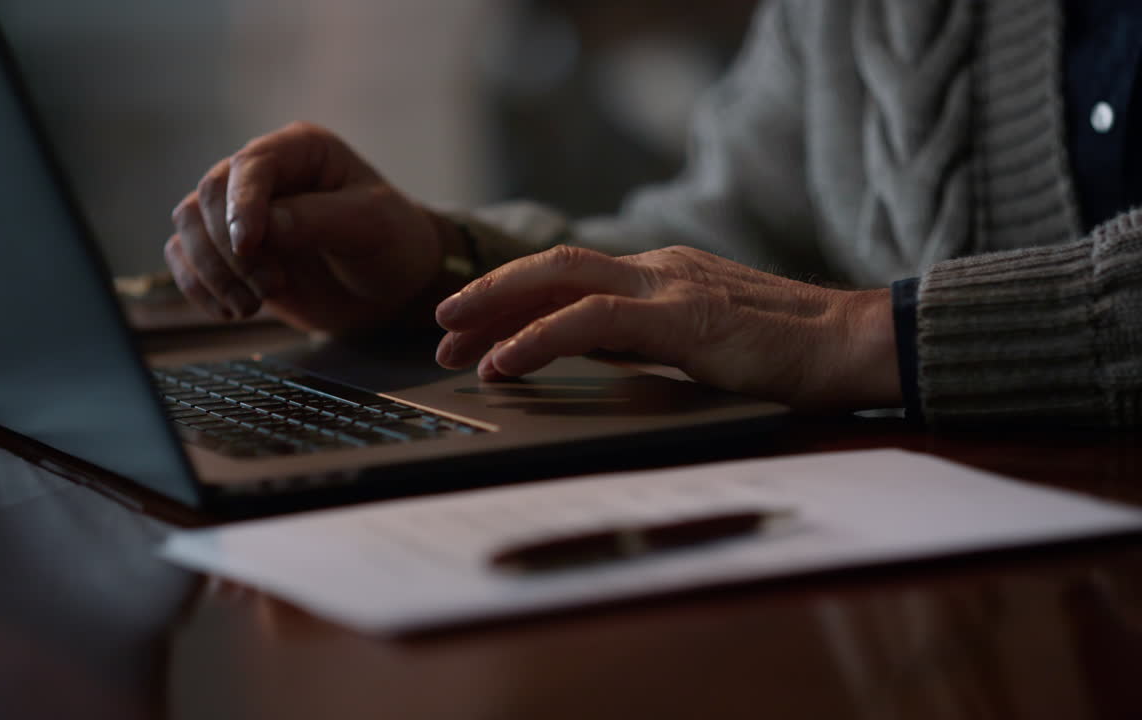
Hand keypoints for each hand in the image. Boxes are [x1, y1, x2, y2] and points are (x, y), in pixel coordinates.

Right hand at [164, 123, 455, 330]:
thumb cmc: (392, 244)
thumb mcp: (371, 226)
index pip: (250, 166)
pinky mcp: (229, 252)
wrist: (393, 288)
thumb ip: (317, 220)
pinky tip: (232, 311)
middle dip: (229, 250)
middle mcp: (263, 175)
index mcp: (300, 150)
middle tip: (271, 287)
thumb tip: (263, 227)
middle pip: (207, 197)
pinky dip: (199, 288)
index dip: (241, 205)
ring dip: (213, 273)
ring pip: (188, 228)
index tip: (249, 247)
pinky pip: (186, 259)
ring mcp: (241, 213)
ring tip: (253, 306)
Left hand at [434, 245, 900, 410]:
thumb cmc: (783, 353)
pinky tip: (506, 361)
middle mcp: (656, 269)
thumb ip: (641, 342)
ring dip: (498, 308)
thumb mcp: (694, 343)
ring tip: (453, 340)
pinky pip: (594, 320)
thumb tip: (583, 358)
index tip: (468, 332)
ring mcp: (670, 285)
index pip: (566, 279)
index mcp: (658, 274)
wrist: (853, 347)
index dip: (509, 300)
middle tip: (440, 328)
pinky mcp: (684, 316)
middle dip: (488, 295)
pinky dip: (541, 338)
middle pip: (550, 267)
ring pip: (561, 279)